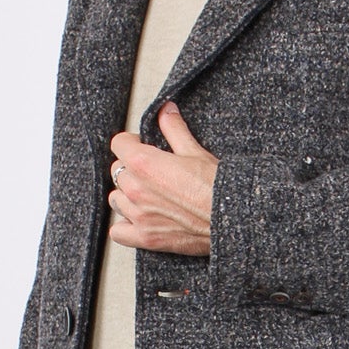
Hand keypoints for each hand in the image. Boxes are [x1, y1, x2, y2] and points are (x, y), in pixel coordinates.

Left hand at [107, 101, 216, 255]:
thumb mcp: (195, 151)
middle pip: (117, 171)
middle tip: (152, 171)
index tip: (142, 146)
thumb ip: (174, 128)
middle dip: (132, 168)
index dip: (132, 142)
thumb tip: (166, 110)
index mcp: (144, 163)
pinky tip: (139, 219)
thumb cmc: (218, 186)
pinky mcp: (146, 237)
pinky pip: (118, 231)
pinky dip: (125, 225)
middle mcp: (136, 189)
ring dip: (127, 195)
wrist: (232, 218)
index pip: (119, 144)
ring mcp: (139, 215)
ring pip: (116, 199)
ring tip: (147, 194)